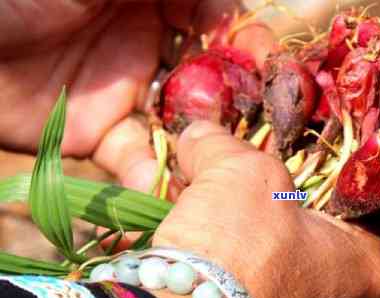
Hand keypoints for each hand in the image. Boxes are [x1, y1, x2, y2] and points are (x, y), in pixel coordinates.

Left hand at [0, 0, 270, 182]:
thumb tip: (227, 5)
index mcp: (152, 0)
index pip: (217, 20)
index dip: (248, 41)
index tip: (269, 64)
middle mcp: (147, 48)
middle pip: (210, 75)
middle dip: (240, 98)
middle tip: (267, 123)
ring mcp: (126, 93)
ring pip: (182, 121)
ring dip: (208, 143)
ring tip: (229, 164)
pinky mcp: (100, 134)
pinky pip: (136, 157)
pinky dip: (152, 174)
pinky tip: (164, 186)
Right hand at [152, 120, 379, 297]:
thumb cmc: (237, 246)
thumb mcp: (240, 171)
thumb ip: (224, 144)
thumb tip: (198, 134)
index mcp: (375, 271)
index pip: (353, 205)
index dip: (313, 176)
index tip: (279, 166)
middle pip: (315, 241)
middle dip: (275, 213)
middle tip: (239, 195)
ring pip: (285, 276)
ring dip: (251, 248)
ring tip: (212, 228)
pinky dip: (238, 284)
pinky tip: (207, 267)